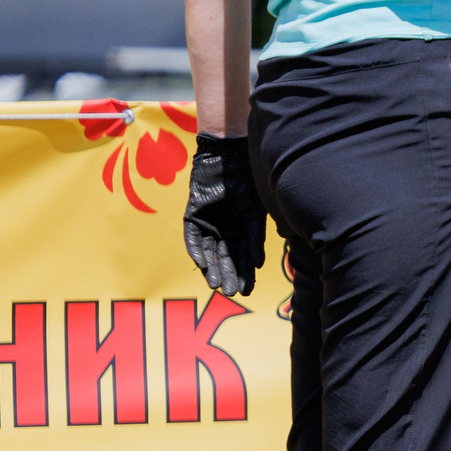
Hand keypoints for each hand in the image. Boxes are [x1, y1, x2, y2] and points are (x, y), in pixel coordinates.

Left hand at [184, 134, 266, 296]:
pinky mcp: (192, 215)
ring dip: (213, 269)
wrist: (230, 156)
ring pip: (209, 251)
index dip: (244, 273)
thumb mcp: (256, 212)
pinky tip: (203, 265)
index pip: (243, 256)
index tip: (246, 290)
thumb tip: (257, 263)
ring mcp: (208, 222)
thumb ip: (254, 238)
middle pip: (226, 257)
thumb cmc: (249, 180)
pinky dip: (197, 251)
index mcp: (243, 227)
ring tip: (217, 286)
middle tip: (232, 293)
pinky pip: (192, 238)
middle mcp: (225, 228)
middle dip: (229, 275)